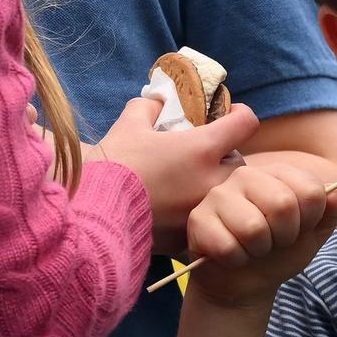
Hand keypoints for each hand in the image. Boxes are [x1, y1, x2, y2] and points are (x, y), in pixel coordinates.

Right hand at [89, 98, 259, 254]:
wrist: (91, 218)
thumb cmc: (112, 168)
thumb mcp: (127, 126)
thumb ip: (148, 108)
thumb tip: (158, 100)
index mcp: (202, 149)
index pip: (246, 123)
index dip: (239, 115)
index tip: (229, 115)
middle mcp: (212, 180)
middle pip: (239, 162)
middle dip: (225, 156)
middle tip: (203, 155)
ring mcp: (204, 211)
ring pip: (228, 194)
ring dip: (216, 185)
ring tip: (189, 183)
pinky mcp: (191, 236)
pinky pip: (208, 220)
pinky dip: (199, 212)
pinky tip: (176, 208)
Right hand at [185, 164, 336, 306]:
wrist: (246, 283)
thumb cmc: (280, 251)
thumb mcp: (314, 233)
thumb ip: (331, 212)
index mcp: (279, 173)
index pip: (312, 190)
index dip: (311, 220)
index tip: (300, 228)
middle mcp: (247, 175)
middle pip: (283, 204)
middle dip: (285, 236)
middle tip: (275, 241)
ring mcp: (219, 195)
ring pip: (253, 227)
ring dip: (260, 249)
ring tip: (254, 248)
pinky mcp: (199, 219)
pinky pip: (227, 246)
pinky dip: (237, 260)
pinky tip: (233, 256)